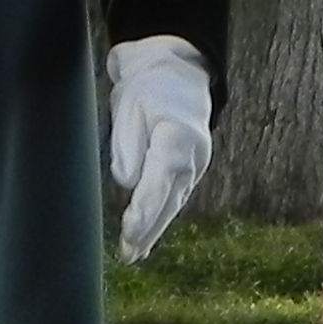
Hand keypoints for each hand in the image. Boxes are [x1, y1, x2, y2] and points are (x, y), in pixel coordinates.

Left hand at [105, 37, 213, 261]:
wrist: (176, 70)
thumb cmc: (148, 86)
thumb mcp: (129, 106)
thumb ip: (127, 145)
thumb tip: (127, 181)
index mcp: (178, 136)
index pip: (159, 181)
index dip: (144, 210)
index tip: (128, 231)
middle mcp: (193, 155)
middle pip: (170, 199)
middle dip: (148, 229)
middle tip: (128, 254)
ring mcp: (195, 162)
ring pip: (174, 202)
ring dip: (154, 228)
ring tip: (134, 253)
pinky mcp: (189, 167)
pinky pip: (175, 196)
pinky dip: (161, 216)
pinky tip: (146, 234)